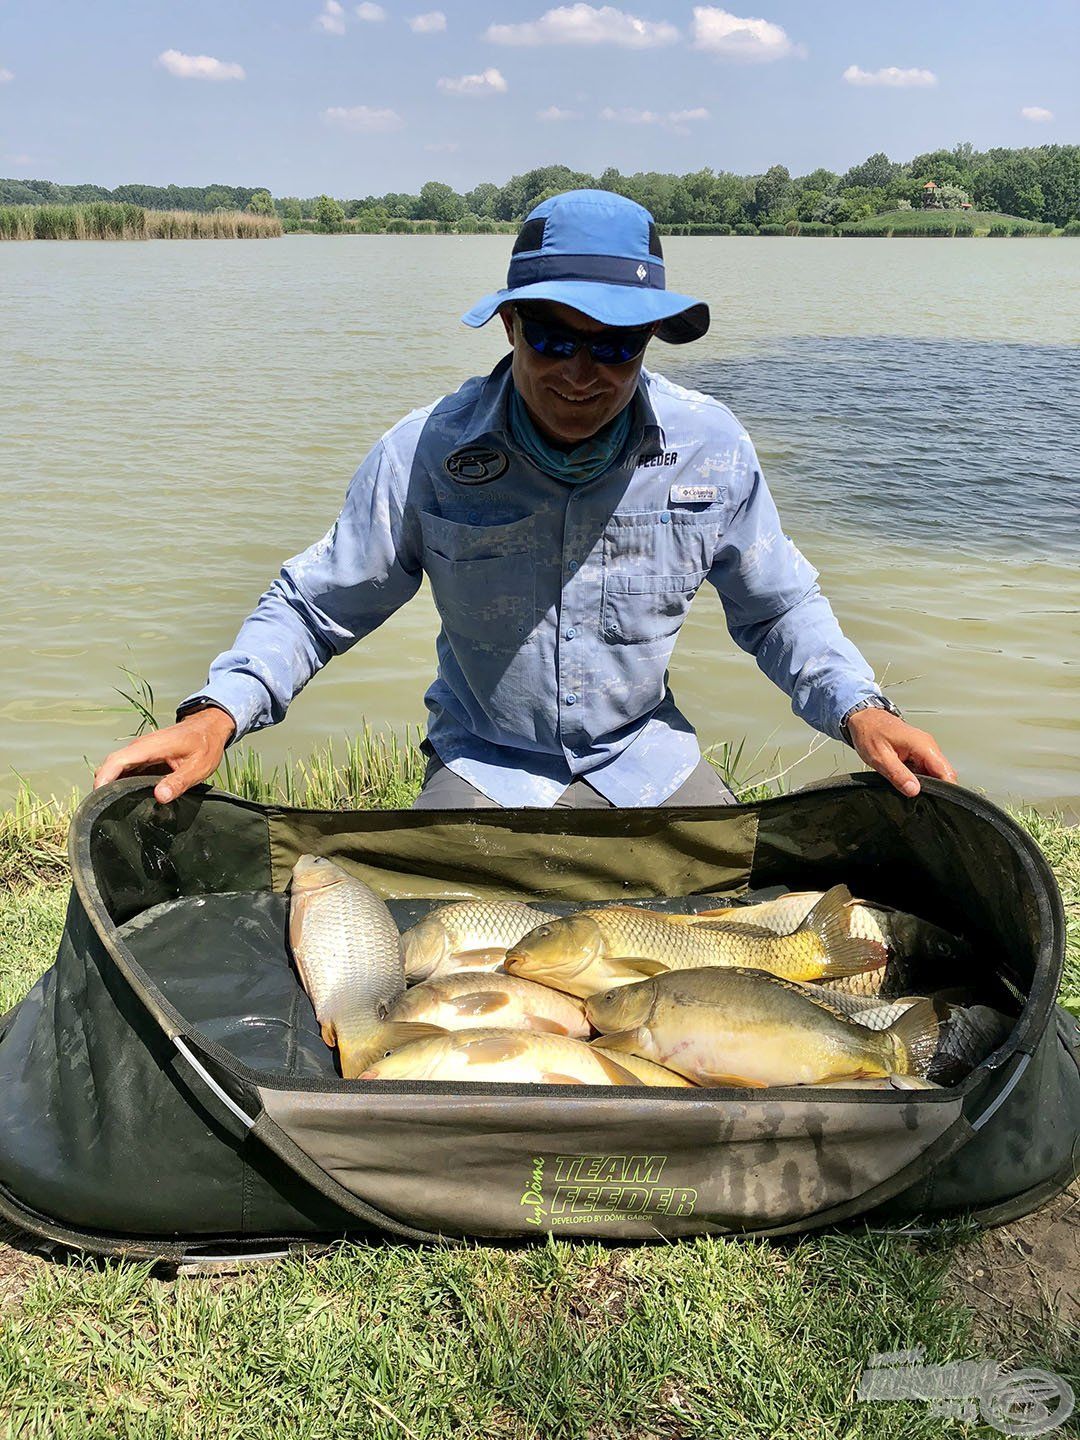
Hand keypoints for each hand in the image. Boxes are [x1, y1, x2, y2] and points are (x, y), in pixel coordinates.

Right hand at [93, 706, 236, 804]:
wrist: (208, 727)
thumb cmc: (205, 744)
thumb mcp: (197, 766)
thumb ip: (179, 782)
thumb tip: (160, 796)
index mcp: (150, 747)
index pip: (117, 761)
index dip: (104, 779)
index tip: (98, 799)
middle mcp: (140, 748)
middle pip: (111, 766)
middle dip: (103, 787)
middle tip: (104, 812)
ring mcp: (140, 752)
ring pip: (116, 768)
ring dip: (111, 786)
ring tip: (112, 809)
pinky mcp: (144, 757)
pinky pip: (126, 770)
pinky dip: (122, 783)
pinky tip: (126, 799)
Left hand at [845, 709, 956, 798]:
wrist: (864, 719)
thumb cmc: (870, 732)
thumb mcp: (880, 758)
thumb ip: (898, 775)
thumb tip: (914, 790)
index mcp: (923, 745)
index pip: (946, 771)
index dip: (946, 790)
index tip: (939, 802)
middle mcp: (928, 746)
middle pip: (943, 773)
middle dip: (935, 789)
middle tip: (918, 798)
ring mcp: (924, 748)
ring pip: (934, 772)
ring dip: (926, 783)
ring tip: (908, 787)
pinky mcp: (919, 752)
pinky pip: (925, 769)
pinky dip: (919, 777)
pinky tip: (906, 780)